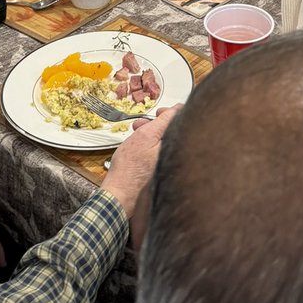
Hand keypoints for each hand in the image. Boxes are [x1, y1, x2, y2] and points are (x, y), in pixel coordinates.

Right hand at [102, 105, 180, 221]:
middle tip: (142, 123)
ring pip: (162, 142)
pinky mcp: (159, 173)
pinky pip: (157, 153)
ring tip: (135, 132)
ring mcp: (168, 167)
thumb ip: (165, 121)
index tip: (159, 112)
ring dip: (150, 133)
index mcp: (177, 149)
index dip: (170, 113)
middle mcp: (176, 159)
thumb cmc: (130, 168)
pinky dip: (149, 146)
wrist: (119, 193)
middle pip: (171, 133)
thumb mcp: (146, 136)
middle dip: (156, 124)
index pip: (182, 124)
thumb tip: (179, 109)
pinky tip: (137, 147)